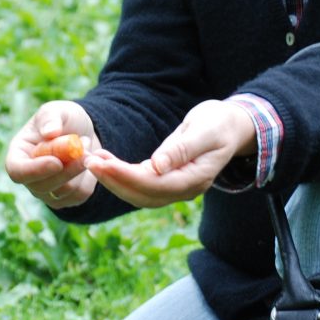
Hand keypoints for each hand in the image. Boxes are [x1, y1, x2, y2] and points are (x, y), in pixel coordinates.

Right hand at [4, 100, 98, 209]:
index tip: (57, 161)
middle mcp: (28, 177)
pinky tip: (89, 159)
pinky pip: (80, 195)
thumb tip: (49, 132)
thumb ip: (51, 118)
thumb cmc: (63, 119)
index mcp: (18, 155)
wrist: (82, 132)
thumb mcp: (56, 110)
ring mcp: (46, 191)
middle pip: (42, 186)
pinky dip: (89, 176)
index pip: (17, 172)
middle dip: (67, 168)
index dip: (35, 170)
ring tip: (86, 144)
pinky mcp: (66, 198)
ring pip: (64, 191)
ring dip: (80, 167)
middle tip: (84, 144)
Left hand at [85, 99, 256, 208]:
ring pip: (139, 193)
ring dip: (113, 180)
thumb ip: (181, 149)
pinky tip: (104, 160)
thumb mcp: (204, 131)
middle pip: (143, 195)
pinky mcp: (167, 180)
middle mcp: (185, 190)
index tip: (102, 163)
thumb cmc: (219, 123)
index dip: (126, 177)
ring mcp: (176, 188)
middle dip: (113, 180)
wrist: (231, 126)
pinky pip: (141, 184)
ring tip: (91, 161)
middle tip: (88, 162)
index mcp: (195, 179)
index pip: (154, 185)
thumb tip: (156, 167)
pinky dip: (121, 175)